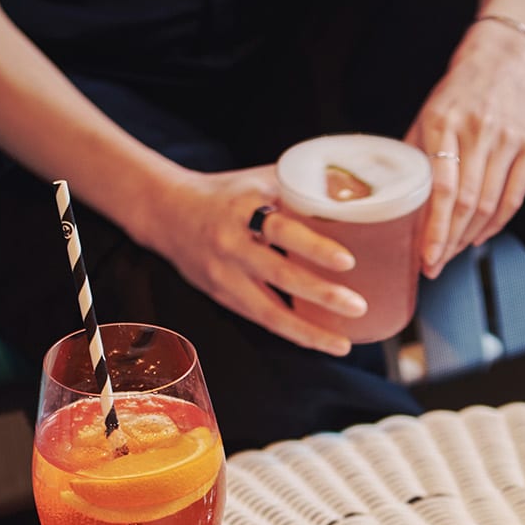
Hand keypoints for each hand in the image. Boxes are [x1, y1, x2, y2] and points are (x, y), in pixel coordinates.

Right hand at [145, 167, 368, 356]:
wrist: (167, 212)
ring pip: (268, 311)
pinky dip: (291, 332)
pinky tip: (318, 341)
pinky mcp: (221, 296)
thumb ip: (301, 186)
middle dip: (321, 294)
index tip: (347, 261)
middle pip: (279, 273)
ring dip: (308, 331)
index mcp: (243, 208)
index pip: (282, 228)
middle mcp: (231, 243)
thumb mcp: (258, 179)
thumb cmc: (227, 194)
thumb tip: (357, 193)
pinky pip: (260, 318)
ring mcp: (224, 274)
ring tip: (342, 344)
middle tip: (358, 305)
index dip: (314, 246)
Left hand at [407, 22, 524, 277]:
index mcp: (444, 123)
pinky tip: (479, 238)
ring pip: (490, 205)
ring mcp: (507, 139)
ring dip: (470, 238)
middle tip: (435, 265)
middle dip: (450, 242)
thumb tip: (395, 207)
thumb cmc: (456, 96)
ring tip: (453, 253)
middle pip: (467, 203)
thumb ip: (414, 159)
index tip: (426, 258)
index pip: (442, 189)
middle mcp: (478, 130)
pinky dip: (496, 225)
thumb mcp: (426, 118)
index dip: (435, 229)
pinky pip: (513, 198)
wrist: (499, 62)